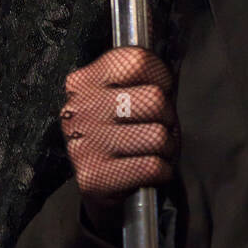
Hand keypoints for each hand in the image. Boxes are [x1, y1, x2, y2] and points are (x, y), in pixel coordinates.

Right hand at [60, 47, 179, 239]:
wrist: (102, 186)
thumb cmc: (123, 132)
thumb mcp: (127, 93)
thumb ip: (144, 75)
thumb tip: (167, 65)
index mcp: (84, 81)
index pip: (138, 61)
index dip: (161, 77)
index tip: (159, 90)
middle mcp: (79, 109)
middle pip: (154, 99)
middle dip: (168, 117)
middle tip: (158, 126)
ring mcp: (83, 144)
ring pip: (158, 135)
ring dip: (167, 147)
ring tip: (153, 149)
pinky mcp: (93, 178)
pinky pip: (152, 167)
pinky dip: (162, 171)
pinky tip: (149, 170)